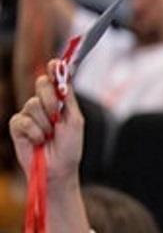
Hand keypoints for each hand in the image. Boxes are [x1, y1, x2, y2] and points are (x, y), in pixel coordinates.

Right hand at [9, 62, 83, 187]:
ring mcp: (28, 114)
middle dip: (51, 99)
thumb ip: (68, 99)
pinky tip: (38, 141)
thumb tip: (63, 77)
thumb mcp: (74, 121)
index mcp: (59, 102)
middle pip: (41, 85)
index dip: (53, 70)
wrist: (58, 169)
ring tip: (49, 136)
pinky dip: (34, 132)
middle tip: (56, 117)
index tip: (54, 63)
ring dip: (45, 123)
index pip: (54, 80)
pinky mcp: (16, 125)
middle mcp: (43, 104)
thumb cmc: (69, 147)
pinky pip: (23, 120)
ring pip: (33, 104)